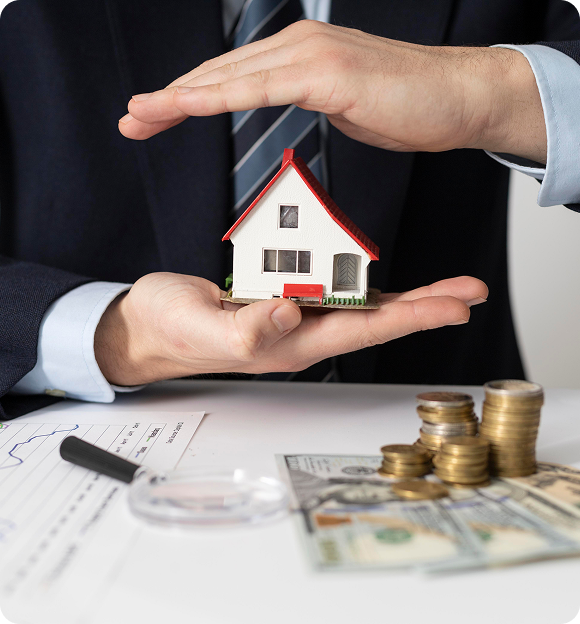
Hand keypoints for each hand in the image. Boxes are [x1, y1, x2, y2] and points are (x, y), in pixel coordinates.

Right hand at [94, 272, 486, 385]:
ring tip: (446, 287)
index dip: (412, 317)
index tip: (454, 305)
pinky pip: (335, 293)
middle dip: (427, 307)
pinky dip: (366, 284)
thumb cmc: (171, 329)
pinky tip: (386, 282)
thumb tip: (289, 314)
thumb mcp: (202, 327)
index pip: (364, 330)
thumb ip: (245, 328)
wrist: (150, 326)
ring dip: (406, 297)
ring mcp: (294, 319)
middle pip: (376, 319)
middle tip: (470, 291)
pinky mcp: (283, 302)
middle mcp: (301, 334)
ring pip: (361, 307)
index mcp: (289, 345)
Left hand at [120, 20, 545, 162]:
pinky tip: (189, 106)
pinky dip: (221, 97)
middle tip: (131, 119)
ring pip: (231, 77)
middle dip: (169, 99)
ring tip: (142, 114)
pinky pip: (264, 88)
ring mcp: (311, 56)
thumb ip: (308, 100)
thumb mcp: (343, 104)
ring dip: (180, 97)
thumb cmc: (406, 105)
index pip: (230, 79)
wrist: (458, 97)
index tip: (154, 116)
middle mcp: (298, 46)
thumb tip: (287, 106)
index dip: (187, 97)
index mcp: (298, 55)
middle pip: (218, 74)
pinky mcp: (328, 73)